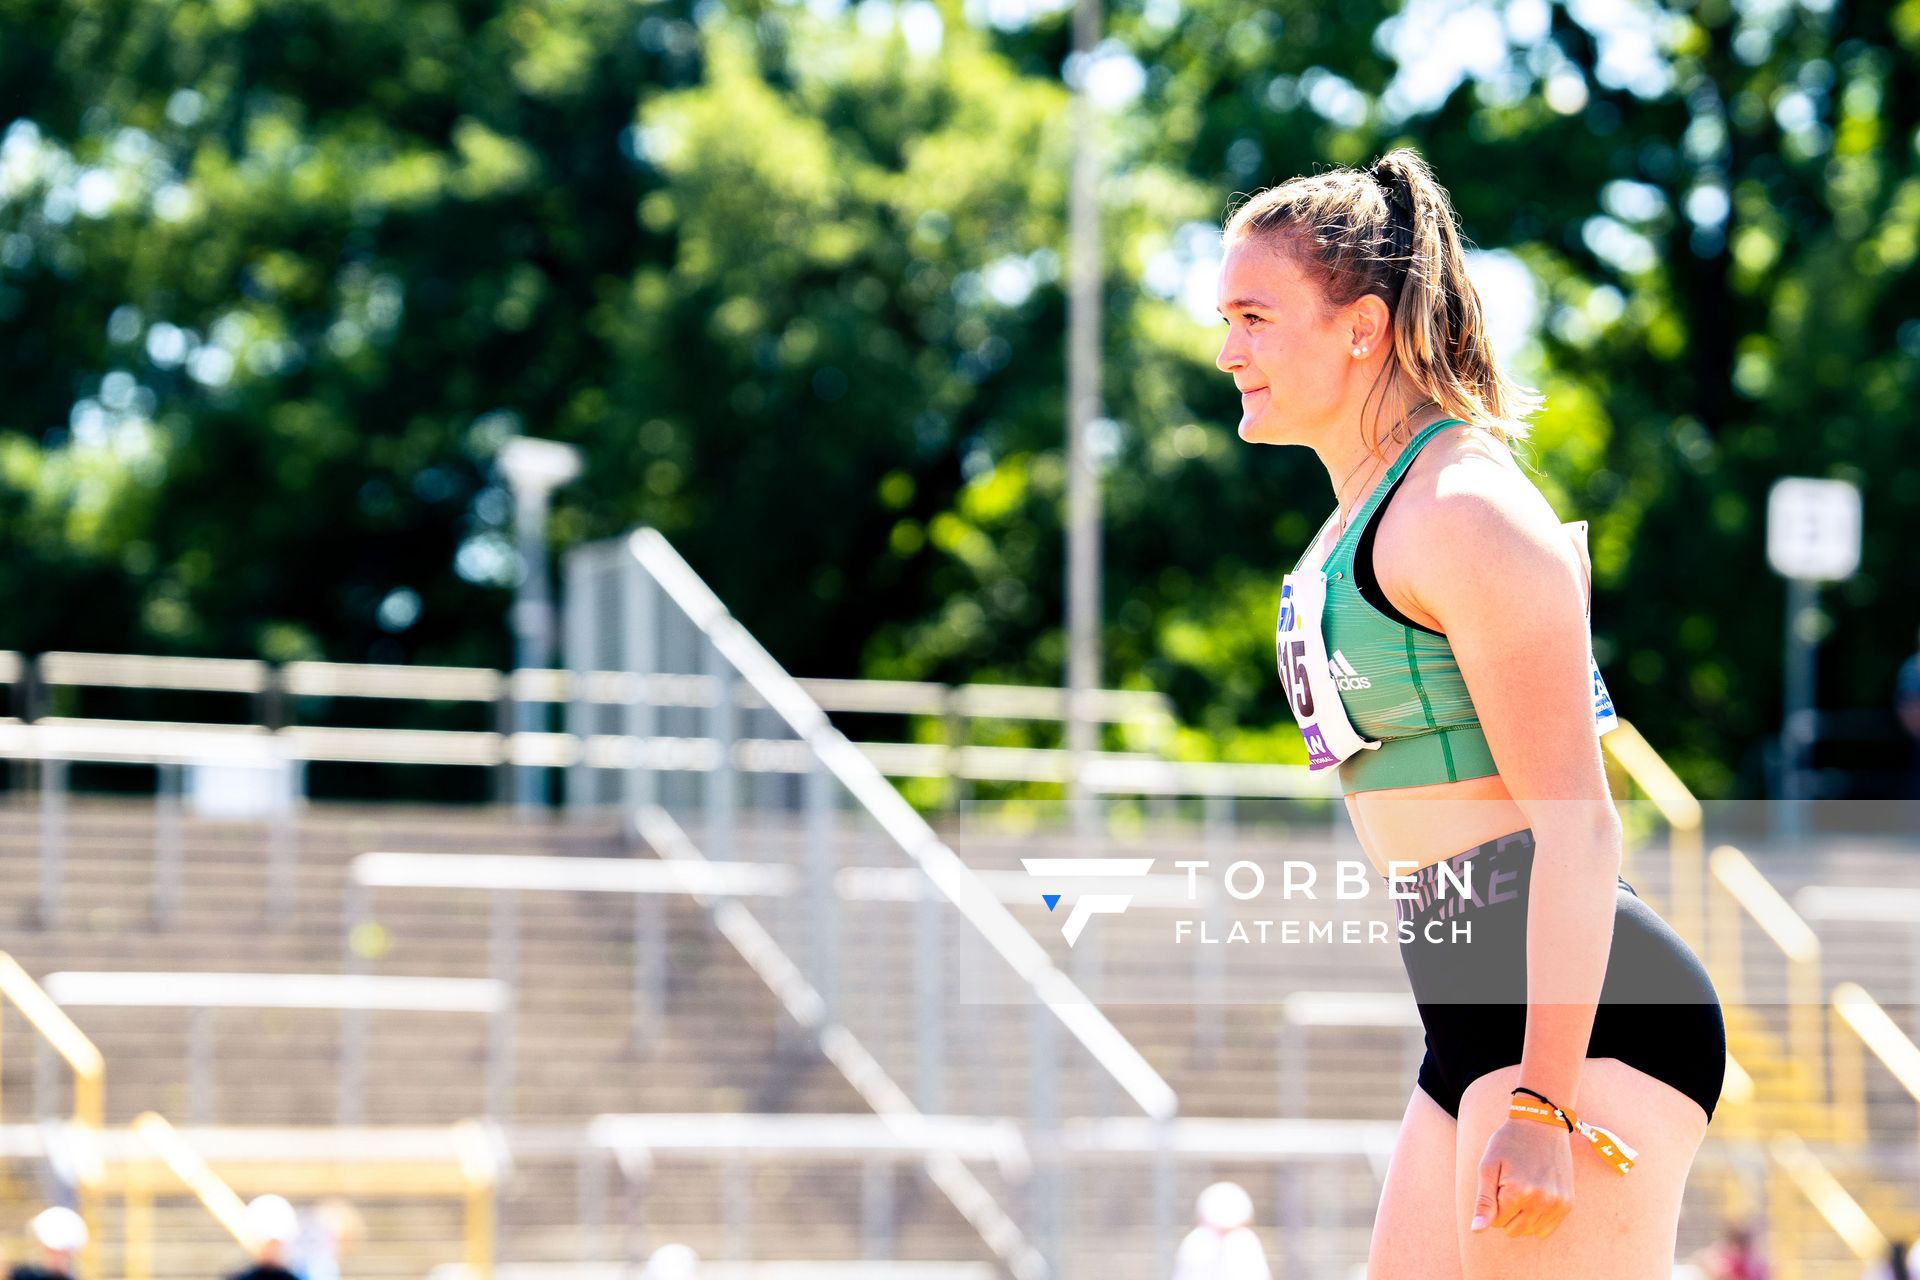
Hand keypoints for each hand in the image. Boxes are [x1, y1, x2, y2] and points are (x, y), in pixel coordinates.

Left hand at [1469, 1118, 1574, 1238]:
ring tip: (1524, 1189)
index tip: (1499, 1182)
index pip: (1496, 1222)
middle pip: (1514, 1231)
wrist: (1542, 1124)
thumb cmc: (1509, 1143)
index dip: (1493, 1204)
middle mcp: (1542, 1201)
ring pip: (1530, 1232)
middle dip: (1506, 1213)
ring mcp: (1558, 1204)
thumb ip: (1483, 1202)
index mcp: (1519, 1192)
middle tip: (1510, 1186)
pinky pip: (1547, 1229)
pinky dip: (1537, 1219)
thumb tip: (1477, 1231)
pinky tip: (1535, 1197)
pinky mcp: (1568, 1204)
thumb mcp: (1488, 1166)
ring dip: (1522, 1217)